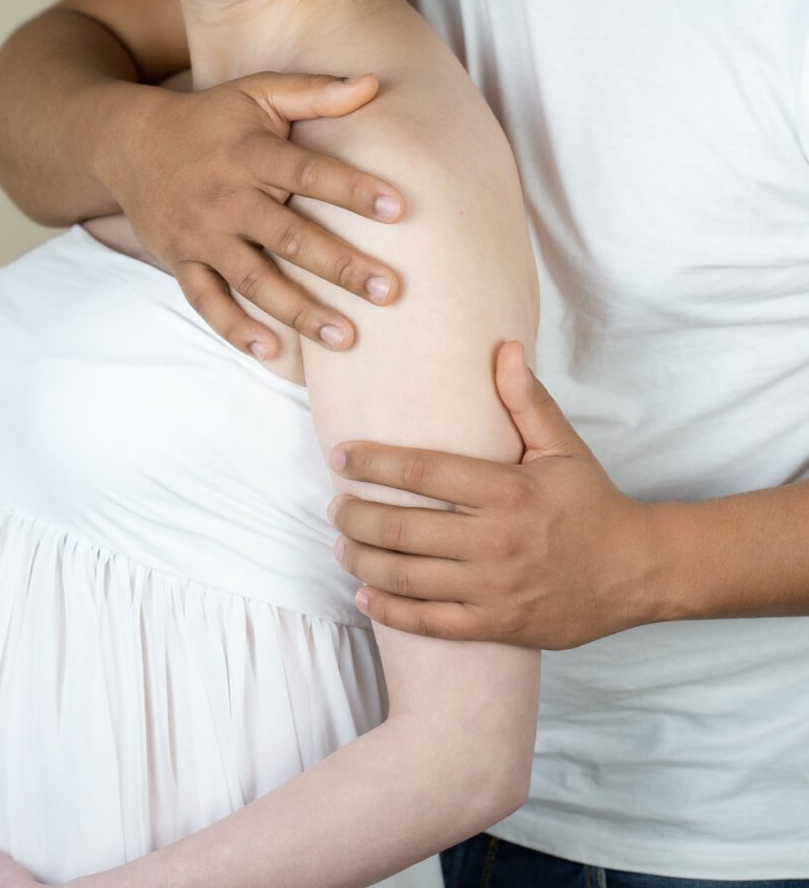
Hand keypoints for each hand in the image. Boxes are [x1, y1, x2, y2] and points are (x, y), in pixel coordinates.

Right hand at [105, 71, 404, 356]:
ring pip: (254, 279)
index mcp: (251, 154)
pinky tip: (270, 350)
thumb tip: (373, 83)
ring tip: (346, 337)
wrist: (128, 143)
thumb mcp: (257, 92)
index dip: (352, 190)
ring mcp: (202, 234)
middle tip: (388, 291)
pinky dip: (235, 328)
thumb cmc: (210, 118)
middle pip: (289, 237)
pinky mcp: (181, 261)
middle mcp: (227, 197)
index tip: (397, 209)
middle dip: (340, 266)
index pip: (308, 173)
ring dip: (300, 311)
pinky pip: (207, 301)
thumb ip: (314, 92)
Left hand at [328, 342, 661, 648]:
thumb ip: (527, 400)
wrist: (638, 571)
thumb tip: (505, 347)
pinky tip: (365, 595)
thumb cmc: (592, 503)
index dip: (375, 463)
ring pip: (410, 577)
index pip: (424, 472)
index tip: (340, 456)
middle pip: (405, 528)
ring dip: (365, 561)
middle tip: (334, 506)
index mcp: (508, 490)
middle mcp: (497, 540)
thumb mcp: (563, 446)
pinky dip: (392, 610)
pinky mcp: (499, 625)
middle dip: (357, 516)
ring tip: (342, 545)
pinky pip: (432, 623)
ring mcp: (496, 588)